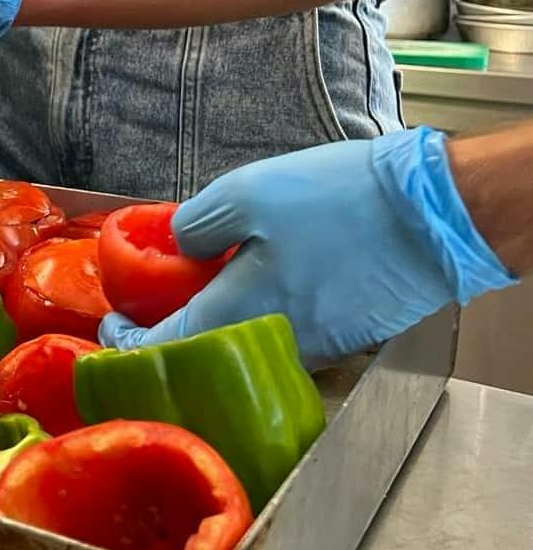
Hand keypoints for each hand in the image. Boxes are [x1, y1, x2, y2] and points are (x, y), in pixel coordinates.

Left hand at [99, 128, 515, 368]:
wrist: (435, 214)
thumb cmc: (335, 202)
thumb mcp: (243, 194)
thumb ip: (194, 226)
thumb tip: (177, 246)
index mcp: (234, 317)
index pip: (161, 350)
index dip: (127, 342)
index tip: (113, 324)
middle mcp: (270, 347)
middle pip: (202, 355)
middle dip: (169, 333)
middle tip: (150, 305)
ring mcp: (313, 348)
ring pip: (245, 346)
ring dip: (216, 323)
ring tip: (202, 286)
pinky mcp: (345, 338)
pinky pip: (284, 334)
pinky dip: (259, 316)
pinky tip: (258, 282)